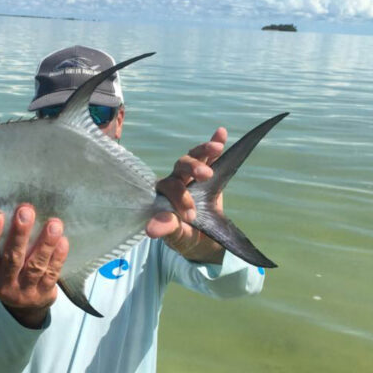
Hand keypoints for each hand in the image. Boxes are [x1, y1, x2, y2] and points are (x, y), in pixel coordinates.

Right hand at [0, 204, 68, 327]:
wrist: (24, 307)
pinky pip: (51, 274)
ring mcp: (24, 291)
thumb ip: (0, 243)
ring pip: (35, 266)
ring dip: (45, 243)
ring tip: (54, 224)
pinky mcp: (43, 294)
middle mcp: (3, 284)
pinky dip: (58, 257)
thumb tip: (9, 208)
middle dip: (20, 233)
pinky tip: (62, 241)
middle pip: (13, 258)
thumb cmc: (9, 272)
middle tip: (26, 211)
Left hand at [146, 127, 227, 263]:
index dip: (180, 198)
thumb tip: (151, 230)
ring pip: (193, 158)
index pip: (169, 187)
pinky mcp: (207, 175)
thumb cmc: (184, 237)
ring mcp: (190, 177)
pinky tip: (221, 133)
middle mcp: (174, 182)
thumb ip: (167, 230)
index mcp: (162, 195)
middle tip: (206, 175)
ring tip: (216, 148)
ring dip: (203, 151)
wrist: (202, 240)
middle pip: (179, 166)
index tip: (192, 215)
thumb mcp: (177, 237)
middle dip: (192, 167)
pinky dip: (214, 143)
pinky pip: (209, 157)